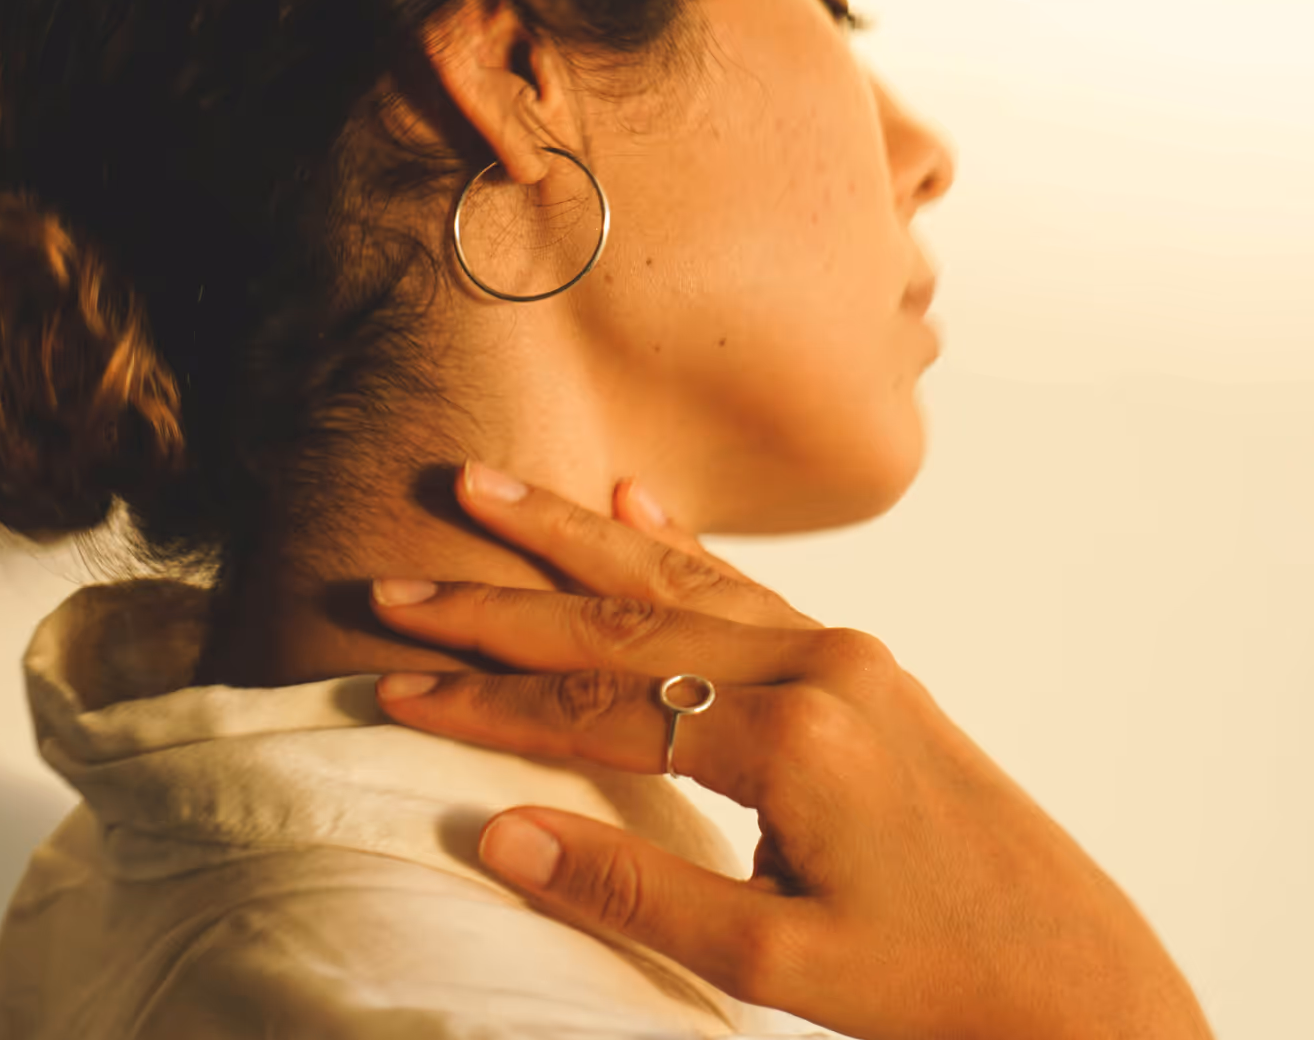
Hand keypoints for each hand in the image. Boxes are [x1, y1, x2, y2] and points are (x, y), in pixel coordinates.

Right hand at [368, 464, 1213, 1039]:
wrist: (1077, 976)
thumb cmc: (935, 983)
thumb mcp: (775, 967)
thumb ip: (635, 887)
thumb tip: (499, 834)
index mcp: (791, 740)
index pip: (597, 708)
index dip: (488, 701)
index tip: (395, 682)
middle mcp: (814, 667)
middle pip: (622, 622)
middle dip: (501, 601)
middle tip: (400, 578)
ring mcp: (839, 651)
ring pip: (677, 579)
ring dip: (573, 537)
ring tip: (486, 489)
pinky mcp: (856, 659)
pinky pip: (745, 586)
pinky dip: (676, 541)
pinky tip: (630, 500)